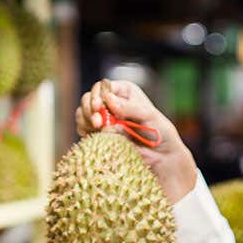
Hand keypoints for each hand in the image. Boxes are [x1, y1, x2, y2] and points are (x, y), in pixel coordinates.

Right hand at [75, 79, 197, 204]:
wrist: (160, 156)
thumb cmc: (159, 132)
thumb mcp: (149, 116)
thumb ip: (130, 107)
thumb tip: (109, 100)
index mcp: (124, 92)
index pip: (103, 87)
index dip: (98, 95)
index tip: (99, 108)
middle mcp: (112, 102)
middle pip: (89, 98)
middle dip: (89, 109)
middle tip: (97, 123)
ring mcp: (104, 118)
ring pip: (83, 112)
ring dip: (85, 120)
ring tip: (97, 129)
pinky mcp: (99, 133)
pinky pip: (83, 128)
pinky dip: (85, 131)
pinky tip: (94, 136)